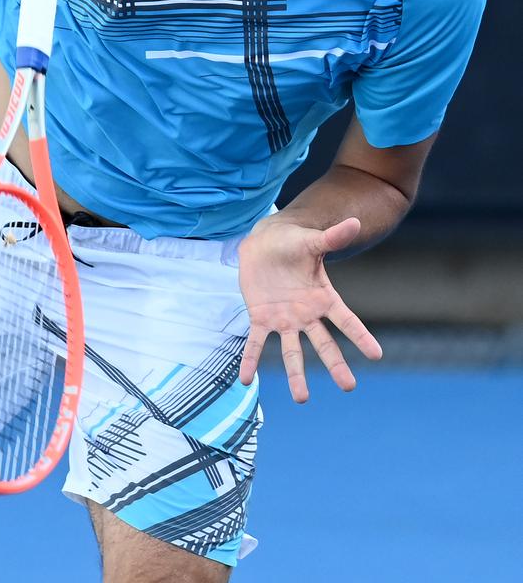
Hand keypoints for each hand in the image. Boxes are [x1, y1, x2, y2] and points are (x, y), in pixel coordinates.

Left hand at [238, 215, 381, 402]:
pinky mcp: (260, 319)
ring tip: (301, 399)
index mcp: (322, 297)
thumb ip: (332, 237)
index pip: (346, 320)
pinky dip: (250, 361)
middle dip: (335, 364)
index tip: (377, 354)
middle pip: (324, 343)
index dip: (361, 336)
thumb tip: (354, 222)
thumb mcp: (312, 241)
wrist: (265, 243)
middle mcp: (306, 314)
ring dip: (296, 375)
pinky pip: (255, 343)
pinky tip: (245, 380)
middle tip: (349, 386)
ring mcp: (284, 320)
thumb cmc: (294, 242)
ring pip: (292, 352)